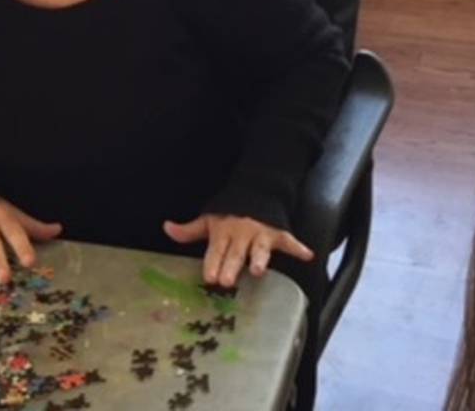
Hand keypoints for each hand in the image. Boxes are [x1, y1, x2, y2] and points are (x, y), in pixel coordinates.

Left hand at [164, 214, 313, 287]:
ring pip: (259, 248)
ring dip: (259, 258)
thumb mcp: (208, 220)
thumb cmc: (228, 214)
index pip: (216, 250)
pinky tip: (307, 255)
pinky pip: (289, 241)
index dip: (212, 263)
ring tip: (258, 271)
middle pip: (235, 253)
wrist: (255, 193)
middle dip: (231, 266)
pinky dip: (299, 248)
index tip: (209, 277)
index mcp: (222, 232)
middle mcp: (241, 234)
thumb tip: (166, 228)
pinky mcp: (277, 234)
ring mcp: (260, 234)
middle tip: (227, 281)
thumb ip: (189, 230)